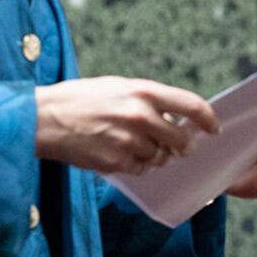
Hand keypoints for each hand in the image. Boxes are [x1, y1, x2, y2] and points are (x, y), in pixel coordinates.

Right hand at [34, 77, 219, 175]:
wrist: (43, 118)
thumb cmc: (79, 99)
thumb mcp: (117, 87)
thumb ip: (148, 100)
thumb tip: (174, 118)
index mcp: (143, 92)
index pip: (191, 105)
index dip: (207, 119)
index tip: (213, 127)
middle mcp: (140, 116)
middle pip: (181, 140)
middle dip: (183, 145)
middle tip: (179, 146)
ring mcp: (129, 142)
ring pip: (160, 158)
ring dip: (155, 155)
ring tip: (134, 144)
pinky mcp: (116, 163)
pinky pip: (140, 169)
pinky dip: (136, 165)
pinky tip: (119, 153)